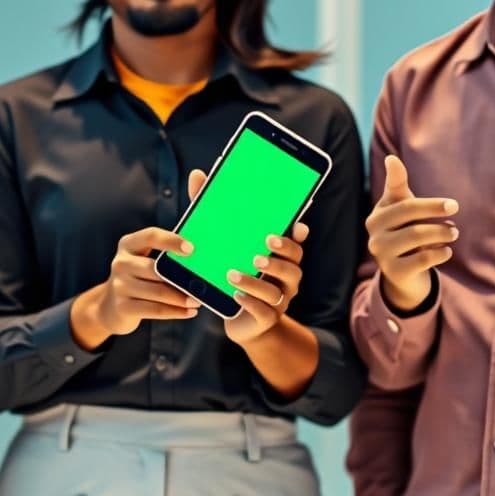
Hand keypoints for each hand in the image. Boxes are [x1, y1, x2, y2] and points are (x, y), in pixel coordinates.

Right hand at [81, 226, 201, 340]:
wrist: (110, 306)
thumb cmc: (137, 279)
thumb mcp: (142, 261)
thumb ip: (163, 258)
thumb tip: (196, 262)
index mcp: (128, 245)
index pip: (151, 236)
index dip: (171, 240)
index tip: (191, 248)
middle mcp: (121, 263)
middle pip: (156, 268)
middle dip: (181, 278)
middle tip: (202, 284)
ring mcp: (120, 286)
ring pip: (159, 292)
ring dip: (181, 298)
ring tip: (196, 300)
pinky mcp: (123, 307)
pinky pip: (156, 310)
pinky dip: (175, 312)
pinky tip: (188, 312)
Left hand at [167, 167, 308, 345]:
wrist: (241, 320)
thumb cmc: (235, 272)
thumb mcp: (224, 243)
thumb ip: (212, 211)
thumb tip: (197, 175)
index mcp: (281, 257)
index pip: (296, 243)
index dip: (297, 235)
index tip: (296, 227)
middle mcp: (286, 278)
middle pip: (294, 265)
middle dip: (280, 255)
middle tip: (261, 248)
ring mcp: (279, 300)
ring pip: (276, 290)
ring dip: (255, 281)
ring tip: (232, 274)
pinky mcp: (266, 319)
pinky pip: (264, 312)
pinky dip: (250, 302)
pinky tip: (235, 294)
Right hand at [364, 155, 458, 310]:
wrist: (402, 272)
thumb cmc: (403, 231)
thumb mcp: (400, 207)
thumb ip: (397, 183)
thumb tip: (391, 158)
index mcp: (377, 216)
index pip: (405, 205)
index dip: (430, 204)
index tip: (453, 205)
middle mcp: (374, 235)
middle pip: (411, 219)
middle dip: (437, 215)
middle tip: (456, 214)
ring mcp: (382, 255)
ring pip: (416, 238)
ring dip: (441, 233)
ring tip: (453, 233)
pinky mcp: (394, 273)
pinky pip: (422, 260)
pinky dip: (439, 253)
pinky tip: (446, 250)